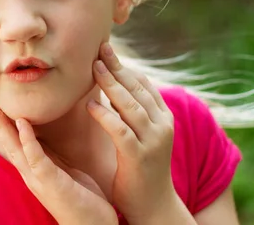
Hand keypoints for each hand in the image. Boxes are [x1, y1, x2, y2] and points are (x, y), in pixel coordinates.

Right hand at [0, 95, 117, 224]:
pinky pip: (36, 157)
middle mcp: (30, 172)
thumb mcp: (63, 170)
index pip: (11, 138)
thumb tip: (45, 137)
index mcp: (33, 167)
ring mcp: (38, 178)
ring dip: (1, 124)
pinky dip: (27, 139)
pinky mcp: (51, 183)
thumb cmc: (83, 199)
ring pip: (14, 146)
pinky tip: (22, 122)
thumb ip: (50, 155)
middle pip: (6, 139)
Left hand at [87, 42, 176, 222]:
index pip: (144, 84)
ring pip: (130, 106)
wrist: (153, 204)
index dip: (125, 66)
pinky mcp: (138, 157)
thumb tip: (115, 84)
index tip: (105, 49)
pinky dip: (105, 115)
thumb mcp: (142, 134)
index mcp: (163, 118)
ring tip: (93, 68)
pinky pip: (120, 131)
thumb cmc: (142, 165)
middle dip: (117, 67)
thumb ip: (133, 111)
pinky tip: (90, 104)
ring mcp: (152, 141)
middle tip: (100, 48)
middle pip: (137, 90)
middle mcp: (162, 126)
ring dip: (111, 85)